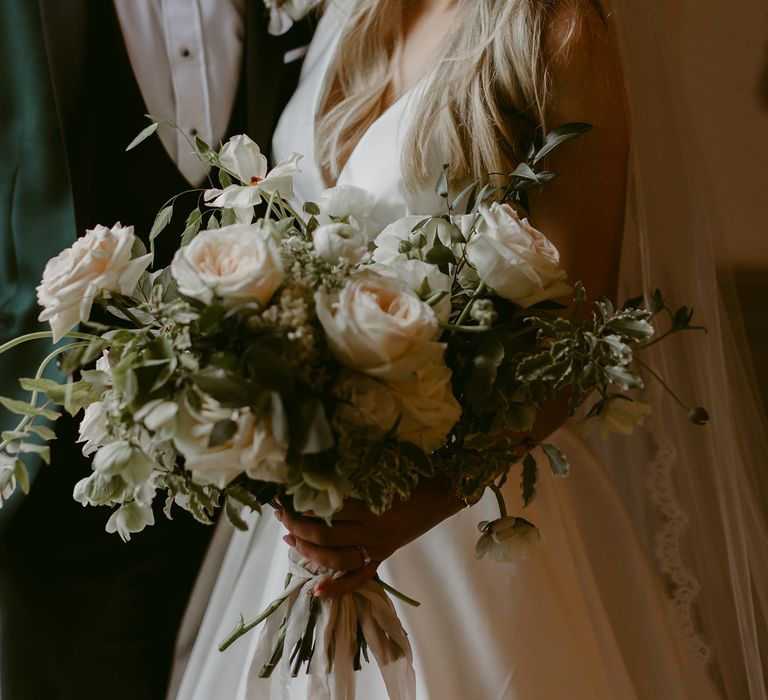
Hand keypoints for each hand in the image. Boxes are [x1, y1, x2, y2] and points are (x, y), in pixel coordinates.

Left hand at [275, 477, 462, 596]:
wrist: (440, 496)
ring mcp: (375, 549)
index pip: (328, 510)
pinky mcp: (380, 559)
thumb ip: (353, 477)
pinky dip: (336, 588)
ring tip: (290, 540)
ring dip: (308, 551)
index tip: (285, 497)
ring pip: (334, 558)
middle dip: (298, 526)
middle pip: (325, 534)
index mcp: (370, 507)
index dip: (304, 506)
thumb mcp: (381, 474)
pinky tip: (315, 590)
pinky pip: (357, 580)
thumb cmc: (411, 479)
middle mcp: (371, 531)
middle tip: (282, 516)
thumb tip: (319, 476)